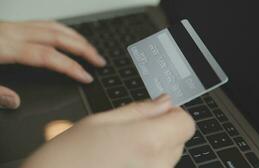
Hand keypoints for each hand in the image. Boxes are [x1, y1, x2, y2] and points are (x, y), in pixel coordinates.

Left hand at [0, 21, 105, 108]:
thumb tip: (15, 102)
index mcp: (5, 47)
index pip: (47, 56)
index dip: (71, 67)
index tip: (86, 76)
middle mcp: (13, 33)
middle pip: (57, 37)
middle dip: (83, 48)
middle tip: (99, 60)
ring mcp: (14, 27)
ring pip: (53, 27)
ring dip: (75, 37)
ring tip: (90, 48)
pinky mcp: (13, 26)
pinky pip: (45, 23)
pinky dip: (62, 30)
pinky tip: (68, 37)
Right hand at [21, 95, 195, 167]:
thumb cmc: (68, 156)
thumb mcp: (101, 120)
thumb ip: (139, 110)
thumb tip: (164, 101)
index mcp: (147, 141)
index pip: (186, 123)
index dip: (173, 113)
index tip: (158, 111)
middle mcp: (156, 165)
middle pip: (179, 139)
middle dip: (163, 128)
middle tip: (135, 127)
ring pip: (170, 156)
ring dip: (156, 146)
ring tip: (125, 146)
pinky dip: (148, 161)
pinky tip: (125, 160)